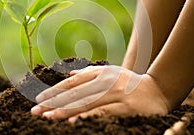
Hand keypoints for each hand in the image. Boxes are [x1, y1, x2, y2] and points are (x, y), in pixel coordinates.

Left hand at [31, 65, 169, 122]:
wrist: (157, 91)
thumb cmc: (130, 83)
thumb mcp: (111, 72)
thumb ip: (90, 73)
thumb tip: (71, 73)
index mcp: (100, 73)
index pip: (72, 82)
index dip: (55, 90)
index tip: (39, 99)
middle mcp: (105, 81)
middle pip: (75, 93)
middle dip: (54, 102)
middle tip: (36, 111)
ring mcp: (115, 94)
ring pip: (85, 103)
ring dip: (65, 111)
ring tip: (48, 117)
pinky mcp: (124, 107)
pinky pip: (102, 112)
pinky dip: (86, 116)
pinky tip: (73, 122)